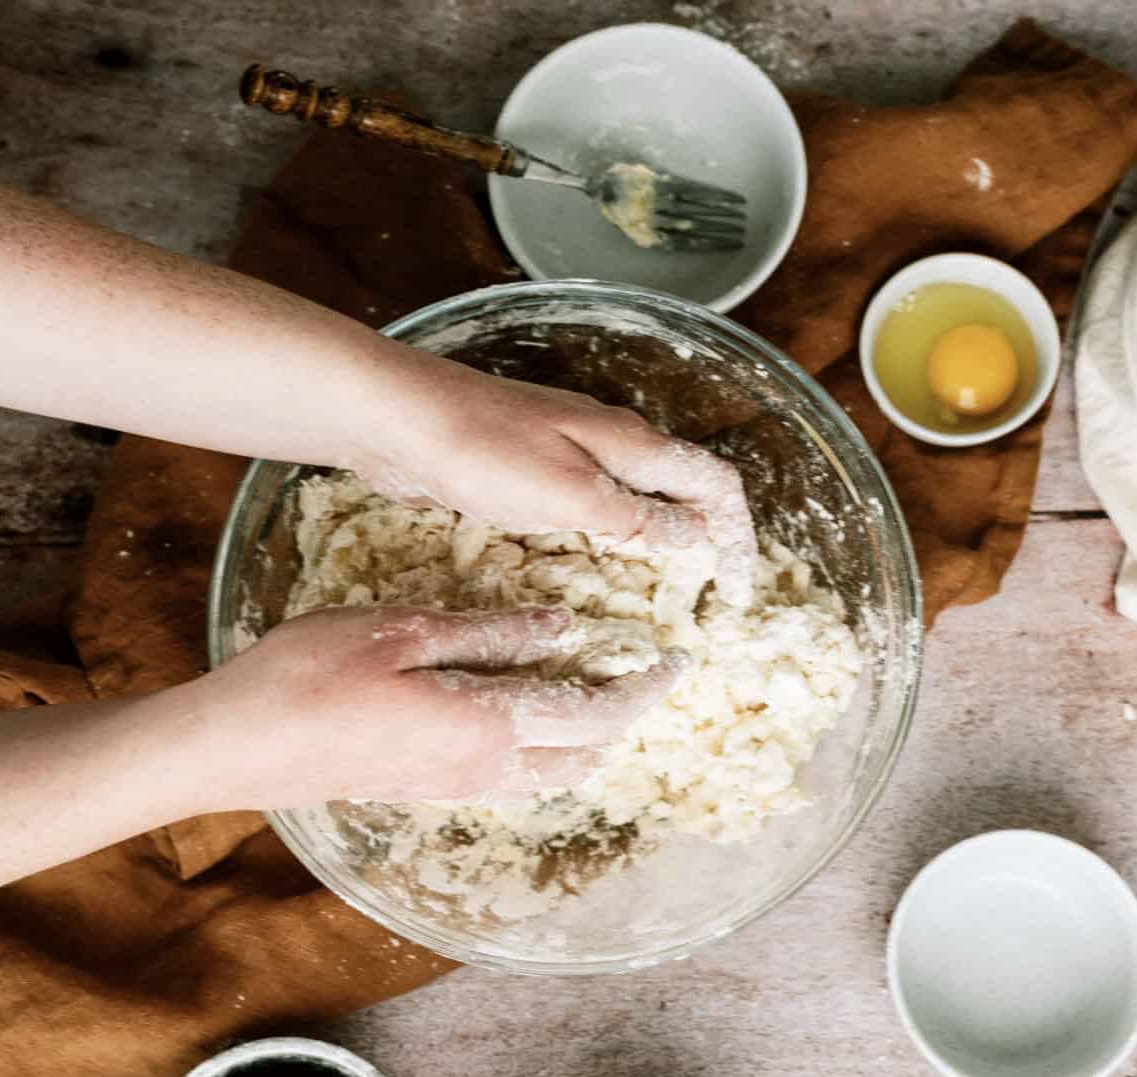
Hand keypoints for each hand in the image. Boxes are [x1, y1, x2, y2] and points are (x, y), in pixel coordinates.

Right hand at [180, 604, 686, 806]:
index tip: (677, 662)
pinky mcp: (425, 790)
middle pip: (583, 754)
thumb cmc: (309, 677)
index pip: (595, 714)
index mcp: (486, 724)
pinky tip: (525, 714)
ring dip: (584, 738)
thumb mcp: (405, 632)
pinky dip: (542, 750)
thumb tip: (562, 630)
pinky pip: (511, 778)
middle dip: (623, 716)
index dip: (644, 689)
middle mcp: (483, 768)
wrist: (236, 747)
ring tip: (593, 690)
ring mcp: (453, 786)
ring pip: (549, 773)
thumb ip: (490, 634)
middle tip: (641, 671)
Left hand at [354, 350, 758, 603]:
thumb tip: (696, 535)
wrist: (397, 420)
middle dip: (709, 538)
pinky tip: (596, 565)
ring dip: (660, 538)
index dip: (738, 536)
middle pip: (683, 486)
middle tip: (712, 596)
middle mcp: (609, 442)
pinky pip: (590, 505)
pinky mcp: (530, 468)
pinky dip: (611, 536)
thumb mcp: (570, 495)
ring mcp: (568, 452)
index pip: (714, 484)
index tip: (740, 590)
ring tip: (667, 590)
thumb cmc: (483, 452)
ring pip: (637, 495)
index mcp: (630, 442)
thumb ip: (635, 517)